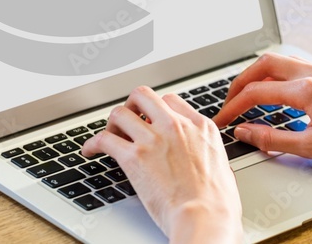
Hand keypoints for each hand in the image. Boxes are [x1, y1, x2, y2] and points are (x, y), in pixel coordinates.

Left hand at [82, 86, 241, 242]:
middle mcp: (176, 125)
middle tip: (127, 121)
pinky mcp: (135, 157)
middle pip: (143, 96)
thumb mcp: (221, 162)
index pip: (170, 100)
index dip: (157, 110)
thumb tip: (200, 158)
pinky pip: (103, 139)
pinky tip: (90, 151)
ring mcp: (154, 139)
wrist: (206, 215)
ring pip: (119, 113)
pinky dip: (92, 144)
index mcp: (200, 126)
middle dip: (131, 106)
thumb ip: (205, 151)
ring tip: (109, 137)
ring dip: (111, 124)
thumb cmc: (217, 200)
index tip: (151, 122)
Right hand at [214, 53, 311, 174]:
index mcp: (309, 89)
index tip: (224, 119)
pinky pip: (302, 68)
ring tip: (251, 95)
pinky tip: (283, 96)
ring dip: (264, 75)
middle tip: (231, 100)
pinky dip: (283, 77)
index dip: (234, 106)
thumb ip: (274, 138)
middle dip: (243, 80)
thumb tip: (247, 132)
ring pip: (286, 62)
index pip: (258, 92)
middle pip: (267, 65)